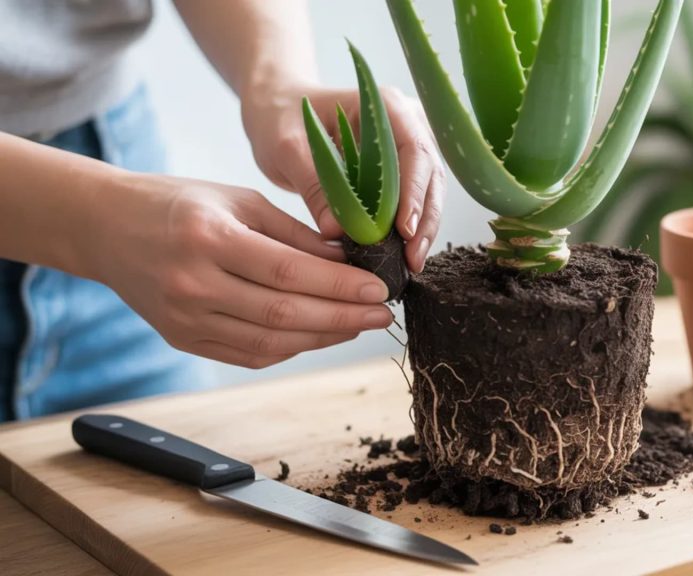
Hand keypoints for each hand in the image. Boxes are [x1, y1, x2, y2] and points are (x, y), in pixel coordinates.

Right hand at [86, 173, 394, 368]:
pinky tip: (320, 334)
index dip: (340, 286)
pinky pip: (249, 354)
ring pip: (270, 343)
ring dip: (323, 337)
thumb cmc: (178, 204)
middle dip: (343, 317)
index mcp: (209, 239)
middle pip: (285, 314)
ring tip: (359, 324)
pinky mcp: (184, 339)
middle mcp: (194, 284)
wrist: (106, 227)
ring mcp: (185, 319)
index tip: (379, 288)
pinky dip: (291, 348)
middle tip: (382, 312)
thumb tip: (348, 258)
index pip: (290, 272)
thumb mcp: (238, 199)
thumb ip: (293, 233)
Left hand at [241, 84, 444, 272]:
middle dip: (425, 219)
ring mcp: (407, 145)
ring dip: (423, 228)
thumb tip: (337, 231)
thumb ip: (314, 185)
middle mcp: (406, 122)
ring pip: (429, 190)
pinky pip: (415, 198)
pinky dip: (411, 227)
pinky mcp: (400, 167)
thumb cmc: (280, 118)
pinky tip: (403, 254)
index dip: (414, 193)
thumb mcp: (287, 148)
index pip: (413, 151)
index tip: (404, 230)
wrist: (278, 111)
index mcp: (384, 107)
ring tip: (411, 263)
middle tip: (412, 258)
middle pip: (431, 174)